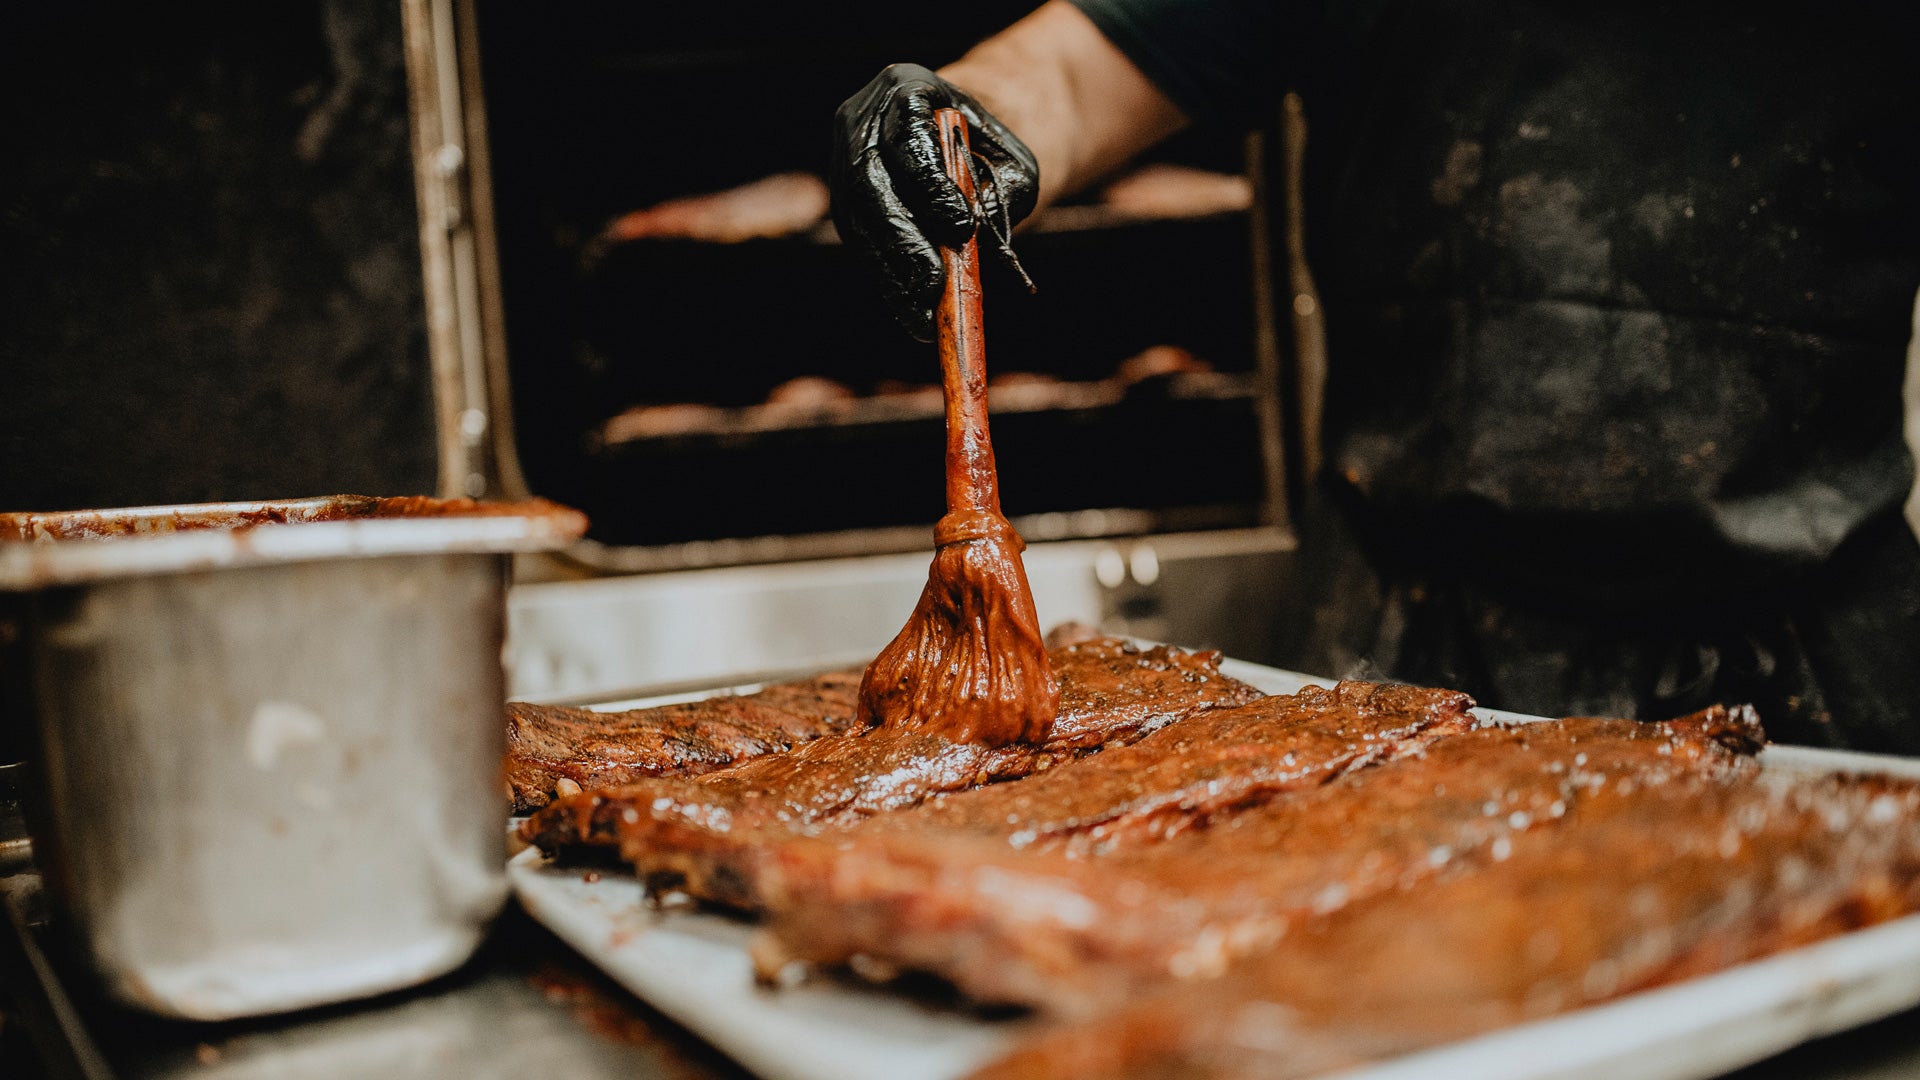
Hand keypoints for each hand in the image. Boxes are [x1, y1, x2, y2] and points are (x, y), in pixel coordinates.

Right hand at [831, 63, 1039, 340]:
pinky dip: (889, 282)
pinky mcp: (844, 203)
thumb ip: (1005, 187)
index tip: (962, 228)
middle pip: (869, 184)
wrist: (953, 138)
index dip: (931, 186)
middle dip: (904, 240)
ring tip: (924, 316)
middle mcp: (861, 122)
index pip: (908, 137)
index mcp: (904, 87)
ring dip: (893, 273)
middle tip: (935, 285)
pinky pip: (861, 247)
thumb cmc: (987, 150)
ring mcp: (843, 163)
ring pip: (858, 223)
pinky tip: (913, 312)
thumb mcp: (1011, 158)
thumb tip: (976, 236)